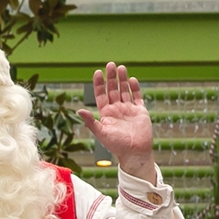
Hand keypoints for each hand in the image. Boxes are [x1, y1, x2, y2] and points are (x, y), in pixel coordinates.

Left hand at [79, 62, 154, 177]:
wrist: (135, 153)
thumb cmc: (117, 145)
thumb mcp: (101, 133)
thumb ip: (90, 122)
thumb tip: (78, 110)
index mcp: (106, 114)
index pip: (101, 95)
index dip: (98, 84)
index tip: (97, 72)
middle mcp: (117, 110)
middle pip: (113, 90)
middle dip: (111, 77)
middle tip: (110, 64)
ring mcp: (129, 110)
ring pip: (125, 91)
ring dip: (123, 80)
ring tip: (121, 68)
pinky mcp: (140, 112)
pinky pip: (137, 97)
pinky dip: (135, 88)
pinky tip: (133, 80)